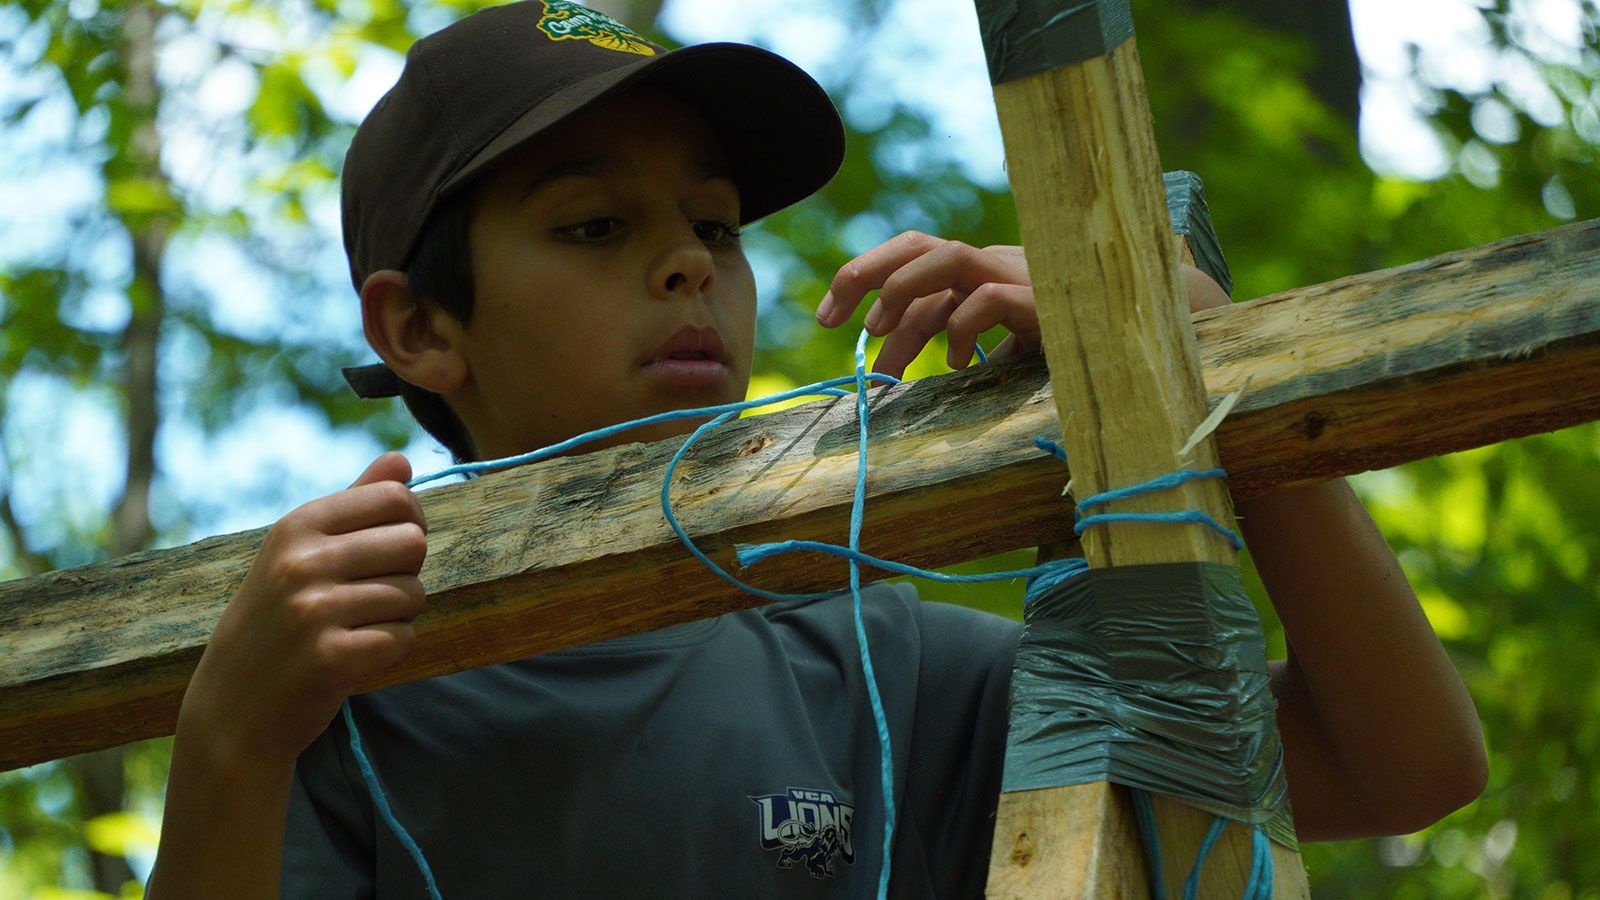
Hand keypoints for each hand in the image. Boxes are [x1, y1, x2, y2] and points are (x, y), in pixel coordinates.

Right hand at [176, 452, 427, 770]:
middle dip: (406, 573)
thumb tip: (402, 458)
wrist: (231, 709)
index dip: (410, 524)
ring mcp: (315, 611)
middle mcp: (303, 561)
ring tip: (352, 630)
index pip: (396, 497)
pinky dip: (390, 652)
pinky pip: (403, 639)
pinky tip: (353, 658)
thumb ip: (355, 503)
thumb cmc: (276, 621)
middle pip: (413, 543)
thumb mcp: (300, 552)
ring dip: (396, 617)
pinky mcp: (332, 658)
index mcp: (297, 525)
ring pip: (413, 595)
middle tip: (368, 597)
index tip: (389, 550)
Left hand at [816, 230, 1231, 378]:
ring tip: (884, 342)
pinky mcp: (1046, 300)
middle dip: (866, 275)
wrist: (1155, 336)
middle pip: (920, 243)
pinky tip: (956, 364)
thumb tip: (908, 367)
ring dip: (905, 297)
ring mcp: (1024, 276)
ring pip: (948, 258)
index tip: (828, 317)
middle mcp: (999, 264)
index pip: (914, 253)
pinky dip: (962, 329)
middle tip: (831, 321)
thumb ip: (962, 345)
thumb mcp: (1008, 347)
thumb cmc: (1081, 345)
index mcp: (985, 271)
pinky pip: (989, 299)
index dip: (864, 277)